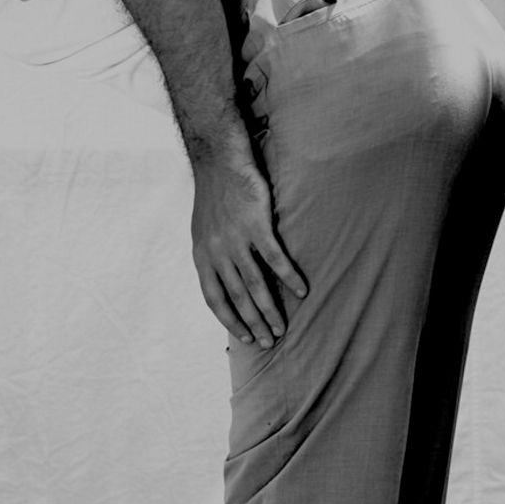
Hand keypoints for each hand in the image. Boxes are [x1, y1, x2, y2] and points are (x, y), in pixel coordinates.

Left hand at [190, 157, 307, 348]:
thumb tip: (221, 276)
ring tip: (282, 327)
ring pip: (255, 284)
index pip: (214, 299)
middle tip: (268, 342)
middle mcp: (216, 253)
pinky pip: (275, 258)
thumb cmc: (215, 195)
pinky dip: (288, 277)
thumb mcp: (203, 231)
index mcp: (202, 257)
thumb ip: (212, 255)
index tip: (243, 336)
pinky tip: (302, 292)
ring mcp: (236, 241)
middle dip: (253, 323)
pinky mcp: (256, 225)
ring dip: (269, 309)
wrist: (219, 161)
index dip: (229, 320)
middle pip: (237, 297)